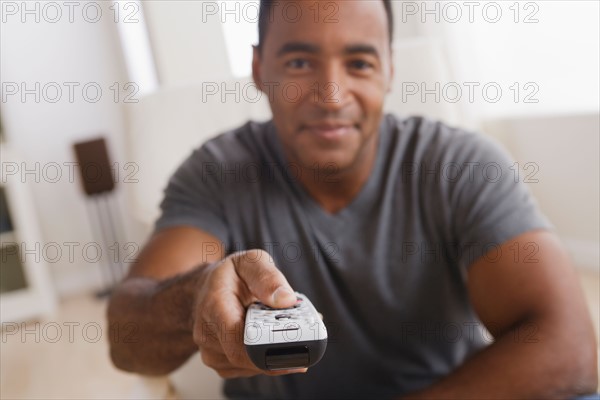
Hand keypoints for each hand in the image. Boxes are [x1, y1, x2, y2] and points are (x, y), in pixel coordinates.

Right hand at [192, 249, 307, 377]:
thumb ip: (268, 277)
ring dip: (276, 354)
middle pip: (250, 359)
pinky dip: (268, 357)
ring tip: (290, 331)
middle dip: (281, 349)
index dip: (269, 349)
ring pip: (253, 367)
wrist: (207, 289)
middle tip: (306, 335)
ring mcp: (213, 353)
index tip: (296, 343)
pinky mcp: (222, 364)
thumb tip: (286, 299)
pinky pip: (251, 368)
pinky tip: (276, 340)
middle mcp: (208, 335)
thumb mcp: (250, 262)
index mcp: (214, 307)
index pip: (240, 342)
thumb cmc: (230, 275)